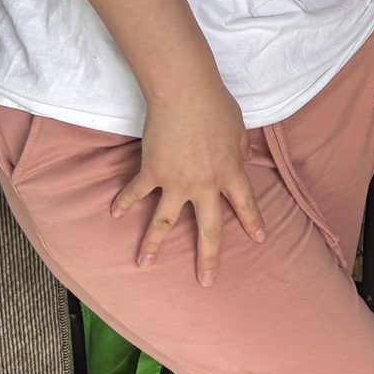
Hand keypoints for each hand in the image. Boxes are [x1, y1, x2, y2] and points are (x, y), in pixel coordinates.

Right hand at [112, 78, 265, 285]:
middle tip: (207, 282)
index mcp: (231, 172)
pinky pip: (136, 191)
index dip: (253, 221)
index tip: (259, 239)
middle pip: (209, 229)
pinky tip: (114, 214)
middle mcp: (205, 184)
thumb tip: (245, 159)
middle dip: (208, 258)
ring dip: (153, 245)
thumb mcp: (238, 127)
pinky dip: (124, 202)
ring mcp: (176, 181)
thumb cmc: (216, 104)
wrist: (186, 92)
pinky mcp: (152, 171)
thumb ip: (240, 148)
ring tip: (144, 265)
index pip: (245, 203)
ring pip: (164, 222)